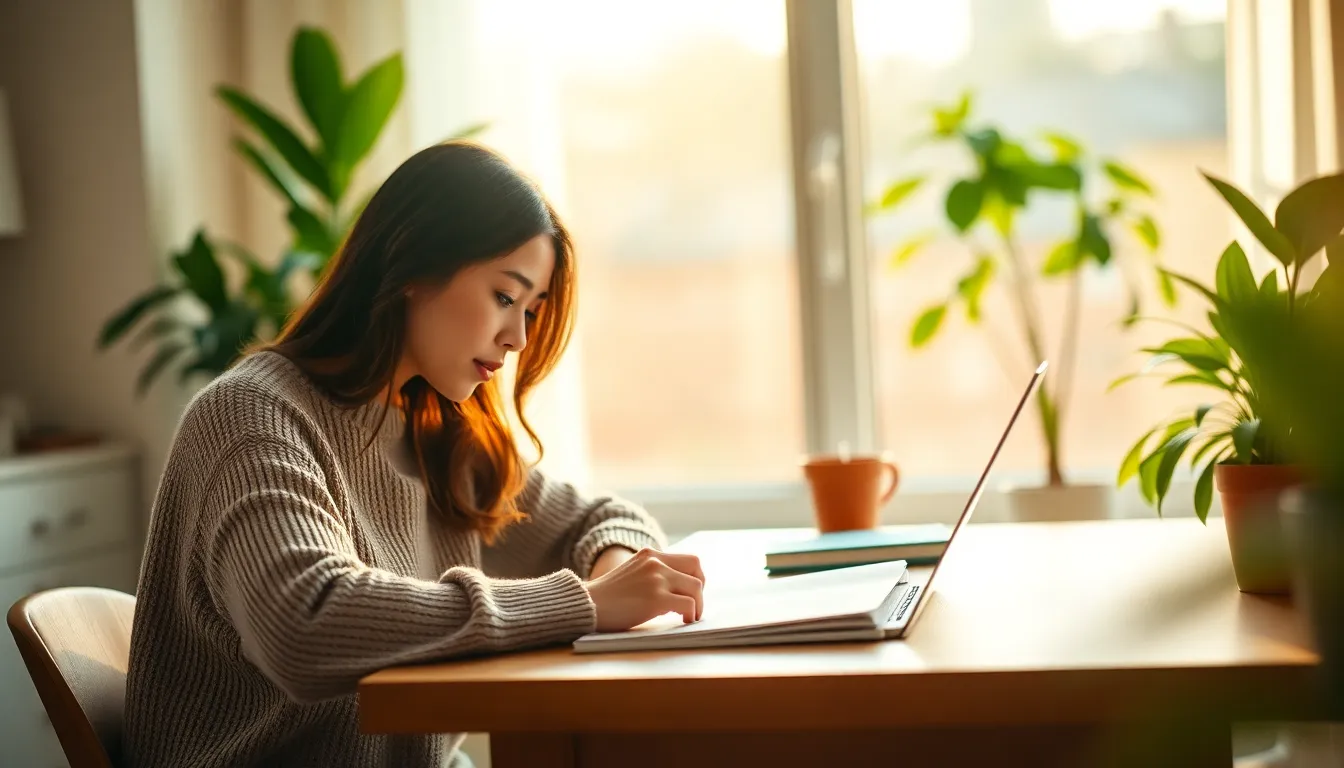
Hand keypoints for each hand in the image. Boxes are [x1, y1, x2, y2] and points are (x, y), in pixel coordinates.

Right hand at [584, 548, 705, 631]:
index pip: (688, 559)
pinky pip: (688, 604)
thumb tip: (678, 592)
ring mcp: (656, 579)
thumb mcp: (632, 574)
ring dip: (698, 605)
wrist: (587, 605)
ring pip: (696, 587)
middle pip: (696, 568)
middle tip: (695, 605)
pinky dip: (691, 614)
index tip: (691, 592)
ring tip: (690, 616)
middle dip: (701, 588)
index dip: (695, 577)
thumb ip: (653, 575)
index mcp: (650, 554)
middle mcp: (655, 562)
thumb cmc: (607, 597)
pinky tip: (684, 620)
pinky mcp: (656, 598)